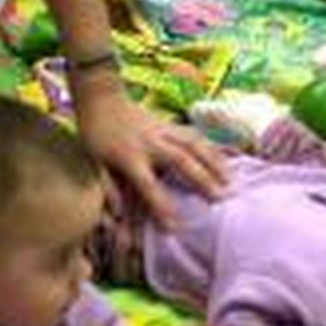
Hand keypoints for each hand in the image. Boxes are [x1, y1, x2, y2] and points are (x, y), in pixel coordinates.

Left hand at [74, 76, 226, 226]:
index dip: (161, 206)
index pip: (148, 185)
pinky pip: (196, 135)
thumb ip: (108, 189)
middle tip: (221, 199)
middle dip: (203, 179)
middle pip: (182, 160)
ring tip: (231, 181)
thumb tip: (118, 216)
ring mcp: (164, 130)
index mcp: (129, 157)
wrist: (100, 97)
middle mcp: (151, 143)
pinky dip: (212, 147)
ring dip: (215, 162)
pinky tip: (227, 160)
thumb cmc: (96, 134)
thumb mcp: (94, 163)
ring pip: (195, 144)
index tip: (175, 228)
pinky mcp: (171, 123)